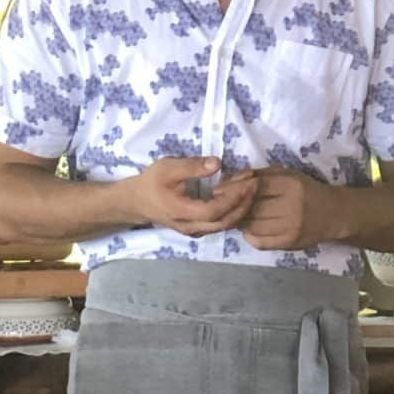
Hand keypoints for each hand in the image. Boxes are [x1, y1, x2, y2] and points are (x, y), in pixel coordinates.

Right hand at [128, 156, 259, 237]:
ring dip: (241, 208)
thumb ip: (192, 166)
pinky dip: (233, 211)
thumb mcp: (168, 168)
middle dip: (244, 204)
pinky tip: (239, 196)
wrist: (137, 202)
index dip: (233, 198)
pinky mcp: (198, 228)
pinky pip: (220, 224)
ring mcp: (195, 230)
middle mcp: (191, 227)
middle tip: (256, 184)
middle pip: (224, 222)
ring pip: (224, 225)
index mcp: (182, 212)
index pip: (214, 211)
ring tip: (251, 188)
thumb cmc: (152, 183)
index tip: (248, 181)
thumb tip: (217, 163)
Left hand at [237, 167, 349, 252]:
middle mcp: (292, 205)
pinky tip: (249, 230)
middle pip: (251, 207)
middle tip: (230, 206)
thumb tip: (232, 180)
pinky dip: (249, 236)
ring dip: (241, 222)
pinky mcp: (289, 243)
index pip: (254, 187)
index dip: (237, 189)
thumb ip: (262, 175)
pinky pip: (260, 242)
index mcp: (291, 184)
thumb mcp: (289, 175)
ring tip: (240, 217)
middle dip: (237, 207)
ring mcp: (290, 227)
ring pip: (252, 225)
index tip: (226, 192)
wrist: (333, 213)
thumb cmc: (307, 190)